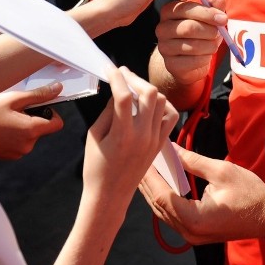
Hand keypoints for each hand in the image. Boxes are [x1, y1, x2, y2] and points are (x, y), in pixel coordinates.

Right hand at [0, 82, 64, 158]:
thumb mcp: (13, 98)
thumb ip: (38, 95)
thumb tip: (58, 89)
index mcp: (31, 130)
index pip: (57, 124)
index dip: (52, 111)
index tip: (38, 104)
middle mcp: (27, 146)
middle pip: (42, 128)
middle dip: (33, 117)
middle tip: (13, 109)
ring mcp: (17, 153)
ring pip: (30, 136)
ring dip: (22, 126)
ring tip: (3, 118)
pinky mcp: (8, 156)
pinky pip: (19, 143)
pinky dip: (13, 134)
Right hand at [82, 67, 177, 194]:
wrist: (110, 195)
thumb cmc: (96, 168)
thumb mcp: (94, 136)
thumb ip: (107, 112)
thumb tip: (117, 92)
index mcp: (122, 134)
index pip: (124, 96)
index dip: (117, 77)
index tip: (110, 68)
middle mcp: (143, 135)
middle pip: (149, 93)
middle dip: (134, 78)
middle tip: (122, 73)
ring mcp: (155, 139)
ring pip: (162, 101)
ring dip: (148, 89)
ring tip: (134, 87)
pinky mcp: (160, 143)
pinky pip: (170, 116)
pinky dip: (162, 104)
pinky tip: (149, 102)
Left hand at [139, 144, 264, 245]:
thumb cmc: (250, 195)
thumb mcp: (221, 171)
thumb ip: (193, 161)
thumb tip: (172, 149)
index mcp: (195, 219)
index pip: (163, 196)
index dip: (151, 176)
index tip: (144, 157)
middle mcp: (190, 232)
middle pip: (159, 205)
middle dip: (148, 182)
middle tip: (140, 159)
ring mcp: (192, 236)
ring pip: (163, 212)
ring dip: (154, 190)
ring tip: (147, 168)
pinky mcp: (196, 233)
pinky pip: (172, 215)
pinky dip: (165, 198)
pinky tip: (161, 183)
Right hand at [154, 0, 228, 85]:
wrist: (186, 61)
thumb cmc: (197, 34)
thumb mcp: (206, 18)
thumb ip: (212, 8)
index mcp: (168, 11)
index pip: (186, 8)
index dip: (207, 13)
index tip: (223, 18)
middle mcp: (162, 28)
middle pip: (189, 28)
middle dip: (210, 30)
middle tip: (220, 33)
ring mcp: (164, 47)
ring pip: (193, 45)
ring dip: (210, 45)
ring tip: (213, 44)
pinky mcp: (170, 64)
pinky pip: (194, 61)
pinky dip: (206, 58)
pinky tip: (206, 55)